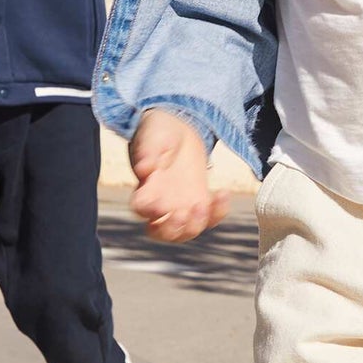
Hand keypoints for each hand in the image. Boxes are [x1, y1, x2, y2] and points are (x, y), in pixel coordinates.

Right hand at [129, 109, 230, 242]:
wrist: (178, 130)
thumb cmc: (159, 133)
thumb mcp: (153, 136)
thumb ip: (147, 151)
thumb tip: (143, 168)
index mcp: (144, 188)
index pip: (140, 209)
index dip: (148, 212)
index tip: (160, 205)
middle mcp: (161, 203)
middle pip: (162, 232)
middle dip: (173, 229)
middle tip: (183, 212)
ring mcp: (181, 206)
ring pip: (186, 232)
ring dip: (196, 224)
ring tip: (205, 203)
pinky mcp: (200, 201)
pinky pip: (210, 218)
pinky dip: (218, 212)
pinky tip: (222, 193)